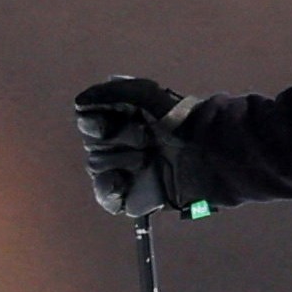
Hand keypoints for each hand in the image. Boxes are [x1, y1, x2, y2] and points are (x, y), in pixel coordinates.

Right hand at [73, 76, 211, 218]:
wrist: (211, 153)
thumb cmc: (182, 118)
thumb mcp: (147, 93)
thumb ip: (112, 92)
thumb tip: (79, 102)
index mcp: (126, 120)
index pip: (90, 123)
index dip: (92, 124)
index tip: (104, 125)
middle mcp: (127, 145)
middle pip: (94, 147)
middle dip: (115, 142)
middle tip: (145, 140)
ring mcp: (132, 172)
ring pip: (98, 169)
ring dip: (118, 161)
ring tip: (146, 158)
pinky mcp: (140, 197)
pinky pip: (109, 200)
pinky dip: (108, 191)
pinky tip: (120, 182)